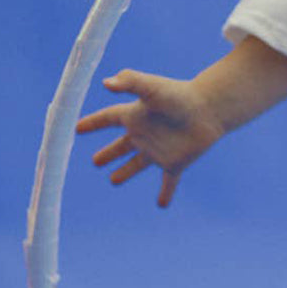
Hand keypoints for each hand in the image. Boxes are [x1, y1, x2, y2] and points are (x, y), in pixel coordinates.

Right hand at [75, 69, 224, 207]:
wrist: (209, 108)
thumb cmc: (179, 95)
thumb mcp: (150, 87)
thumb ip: (129, 82)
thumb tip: (105, 83)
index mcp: (136, 116)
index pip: (108, 119)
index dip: (92, 123)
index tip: (77, 128)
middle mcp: (145, 134)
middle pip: (121, 145)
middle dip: (108, 154)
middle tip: (95, 162)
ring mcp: (159, 150)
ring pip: (137, 165)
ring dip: (125, 172)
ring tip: (113, 181)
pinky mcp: (175, 163)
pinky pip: (168, 182)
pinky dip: (165, 193)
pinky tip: (162, 205)